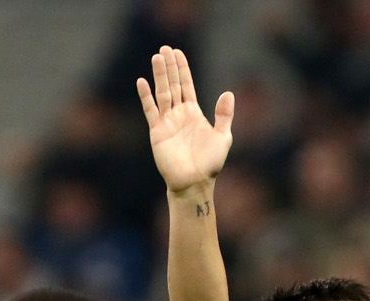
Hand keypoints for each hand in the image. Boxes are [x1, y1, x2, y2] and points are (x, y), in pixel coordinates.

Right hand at [137, 46, 234, 192]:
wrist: (195, 182)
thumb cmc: (210, 164)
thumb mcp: (223, 137)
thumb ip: (224, 115)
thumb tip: (228, 93)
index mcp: (193, 113)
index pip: (186, 85)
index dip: (183, 69)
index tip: (177, 52)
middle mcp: (179, 114)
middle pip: (173, 84)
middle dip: (169, 67)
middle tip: (164, 48)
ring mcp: (167, 122)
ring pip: (162, 93)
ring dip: (159, 76)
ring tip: (156, 57)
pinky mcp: (157, 132)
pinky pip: (150, 111)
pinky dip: (146, 97)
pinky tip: (141, 81)